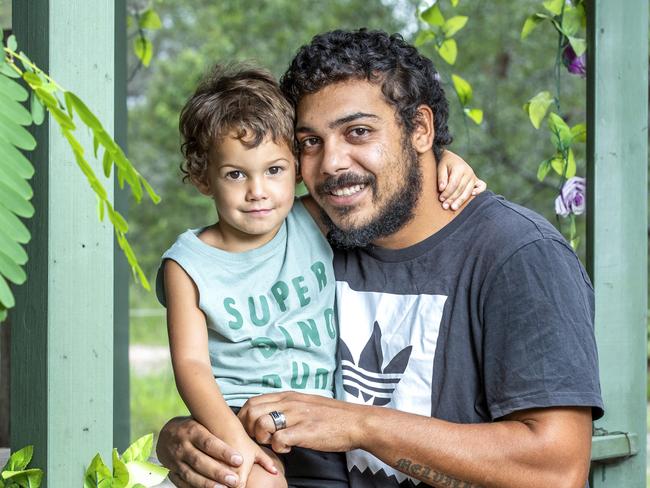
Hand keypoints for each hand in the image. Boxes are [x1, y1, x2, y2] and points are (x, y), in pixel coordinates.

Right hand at [156, 416, 276, 487]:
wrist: (170, 432)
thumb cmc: (205, 431)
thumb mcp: (221, 431)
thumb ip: (249, 450)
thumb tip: (275, 468)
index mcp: (195, 431)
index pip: (210, 442)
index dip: (223, 451)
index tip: (239, 460)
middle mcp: (184, 445)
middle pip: (201, 460)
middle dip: (217, 471)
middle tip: (234, 481)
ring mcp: (177, 460)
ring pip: (191, 474)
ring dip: (206, 483)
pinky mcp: (173, 472)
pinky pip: (183, 483)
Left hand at [238, 392, 365, 453]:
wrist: (357, 422)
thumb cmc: (333, 416)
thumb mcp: (306, 403)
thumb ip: (287, 406)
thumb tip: (270, 414)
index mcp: (288, 396)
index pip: (252, 401)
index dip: (245, 418)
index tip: (251, 430)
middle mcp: (289, 403)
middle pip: (251, 411)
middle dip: (249, 429)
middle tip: (262, 439)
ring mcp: (297, 416)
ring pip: (261, 423)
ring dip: (262, 437)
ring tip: (274, 443)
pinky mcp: (305, 431)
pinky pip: (278, 439)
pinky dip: (278, 447)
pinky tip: (289, 448)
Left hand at [437, 150, 486, 210]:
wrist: (452, 158)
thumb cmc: (445, 163)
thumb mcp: (440, 167)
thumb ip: (441, 177)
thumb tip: (442, 189)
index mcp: (459, 168)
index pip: (454, 183)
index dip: (447, 192)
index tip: (441, 199)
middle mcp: (468, 172)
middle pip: (461, 189)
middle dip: (452, 199)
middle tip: (445, 206)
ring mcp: (473, 176)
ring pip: (469, 191)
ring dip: (461, 200)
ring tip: (453, 207)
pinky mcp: (476, 180)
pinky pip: (482, 186)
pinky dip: (479, 191)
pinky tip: (472, 196)